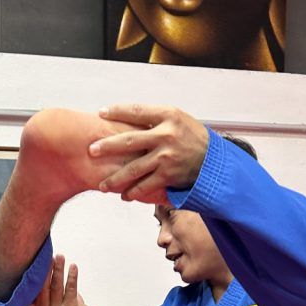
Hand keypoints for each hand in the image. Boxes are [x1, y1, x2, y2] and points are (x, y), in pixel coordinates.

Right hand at [36, 255, 97, 305]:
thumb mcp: (51, 304)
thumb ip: (43, 293)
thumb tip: (36, 273)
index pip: (36, 289)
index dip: (38, 274)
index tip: (39, 260)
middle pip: (45, 285)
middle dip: (48, 269)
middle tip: (50, 255)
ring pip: (57, 285)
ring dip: (59, 269)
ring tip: (60, 257)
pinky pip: (70, 289)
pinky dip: (72, 276)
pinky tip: (73, 267)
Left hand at [88, 105, 208, 204]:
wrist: (214, 161)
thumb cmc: (192, 137)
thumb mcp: (178, 120)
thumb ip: (155, 119)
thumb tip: (127, 118)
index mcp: (168, 116)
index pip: (137, 111)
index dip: (117, 111)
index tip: (101, 112)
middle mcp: (166, 136)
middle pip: (130, 141)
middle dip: (108, 146)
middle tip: (91, 150)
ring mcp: (166, 157)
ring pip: (134, 169)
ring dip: (115, 178)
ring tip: (102, 185)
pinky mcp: (169, 176)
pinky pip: (146, 185)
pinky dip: (133, 192)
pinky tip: (124, 195)